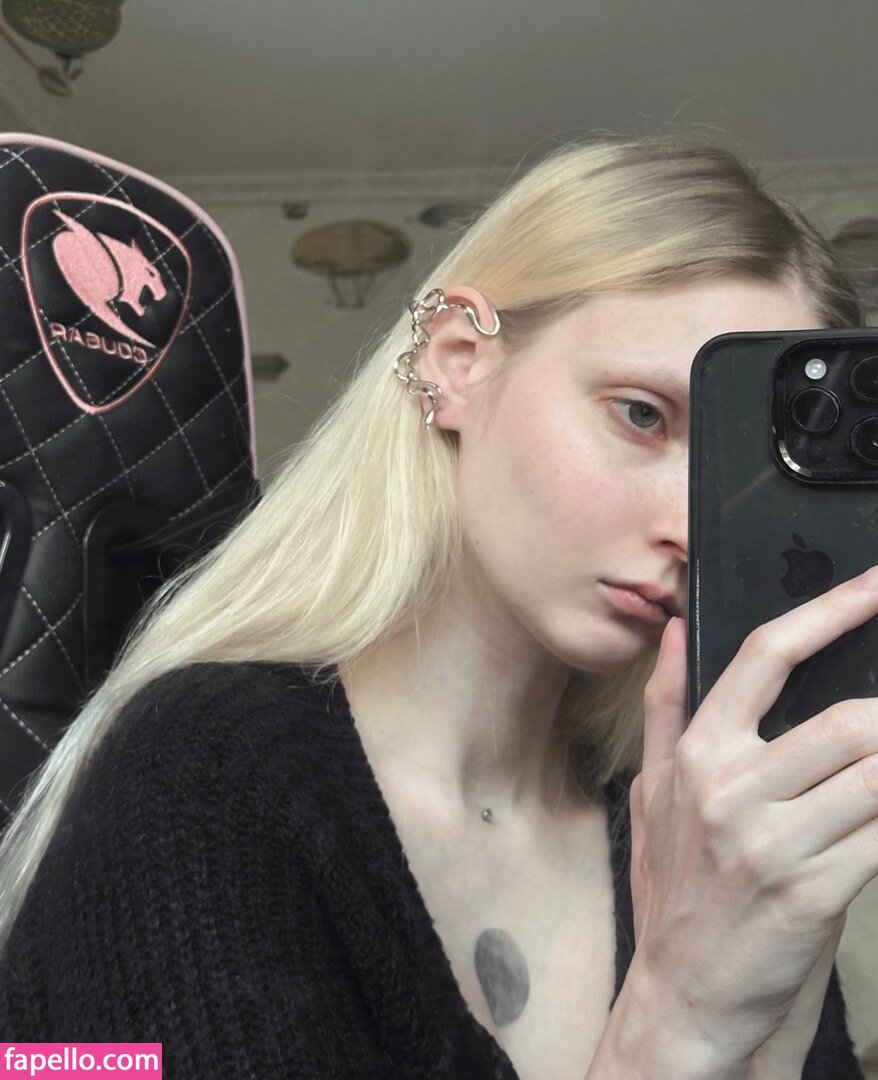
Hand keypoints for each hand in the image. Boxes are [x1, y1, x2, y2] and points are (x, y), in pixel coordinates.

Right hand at [629, 567, 877, 1064]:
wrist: (685, 996)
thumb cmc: (676, 891)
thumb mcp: (654, 793)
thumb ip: (666, 707)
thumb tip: (678, 631)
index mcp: (697, 754)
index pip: (765, 656)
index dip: (828, 610)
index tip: (872, 586)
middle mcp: (730, 788)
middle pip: (848, 719)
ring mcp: (771, 841)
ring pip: (877, 772)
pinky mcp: (813, 892)